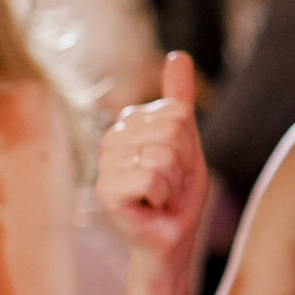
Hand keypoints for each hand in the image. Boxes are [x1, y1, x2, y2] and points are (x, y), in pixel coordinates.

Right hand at [96, 53, 207, 271]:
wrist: (170, 239)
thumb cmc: (177, 194)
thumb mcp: (187, 141)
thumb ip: (178, 98)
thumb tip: (178, 55)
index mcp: (130, 123)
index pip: (177, 112)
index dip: (189, 143)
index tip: (177, 165)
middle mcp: (112, 138)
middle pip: (172, 130)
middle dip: (183, 163)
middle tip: (170, 184)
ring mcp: (105, 164)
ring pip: (163, 154)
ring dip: (174, 183)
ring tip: (161, 196)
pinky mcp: (106, 190)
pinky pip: (151, 177)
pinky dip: (162, 196)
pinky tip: (151, 207)